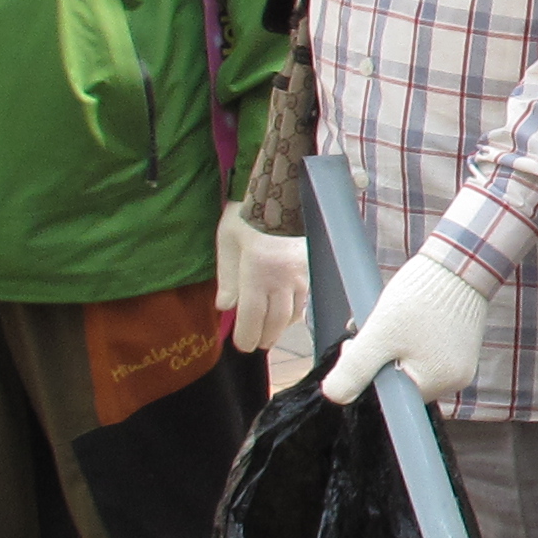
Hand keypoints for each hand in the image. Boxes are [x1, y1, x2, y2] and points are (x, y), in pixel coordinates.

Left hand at [214, 203, 307, 358]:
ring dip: (280, 327)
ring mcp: (300, 274)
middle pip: (275, 321)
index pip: (253, 318)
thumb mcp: (227, 244)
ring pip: (293, 312)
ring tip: (270, 333)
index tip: (242, 346)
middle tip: (256, 344)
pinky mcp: (311, 267)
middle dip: (264, 337)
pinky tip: (288, 313)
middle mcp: (282, 279)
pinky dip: (295, 311)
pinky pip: (305, 298)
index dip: (247, 337)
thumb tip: (226, 307)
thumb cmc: (247, 215)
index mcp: (257, 274)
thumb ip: (226, 278)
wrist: (281, 191)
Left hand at [321, 252, 490, 405]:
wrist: (457, 262)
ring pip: (411, 367)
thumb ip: (354, 369)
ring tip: (386, 319)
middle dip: (378, 359)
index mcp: (436, 384)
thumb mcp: (379, 334)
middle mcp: (454, 381)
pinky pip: (427, 355)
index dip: (367, 376)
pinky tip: (403, 320)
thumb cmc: (419, 298)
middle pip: (401, 382)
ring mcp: (461, 365)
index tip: (355, 346)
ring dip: (390, 348)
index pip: (390, 396)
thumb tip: (334, 396)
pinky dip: (409, 342)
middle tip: (367, 329)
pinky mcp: (462, 348)